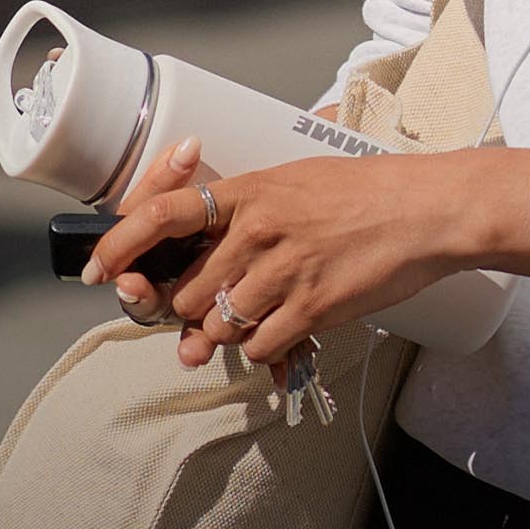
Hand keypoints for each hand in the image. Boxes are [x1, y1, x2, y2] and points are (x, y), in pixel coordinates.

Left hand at [84, 148, 472, 370]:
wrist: (430, 210)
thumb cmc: (369, 192)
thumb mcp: (299, 180)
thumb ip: (248, 211)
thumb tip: (205, 252)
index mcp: (252, 191)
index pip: (161, 213)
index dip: (120, 244)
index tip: (99, 269)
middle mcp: (259, 230)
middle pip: (185, 290)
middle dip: (190, 310)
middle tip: (208, 312)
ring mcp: (284, 271)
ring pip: (216, 324)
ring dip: (226, 332)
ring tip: (255, 318)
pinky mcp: (312, 308)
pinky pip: (257, 346)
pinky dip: (263, 349)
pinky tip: (284, 331)